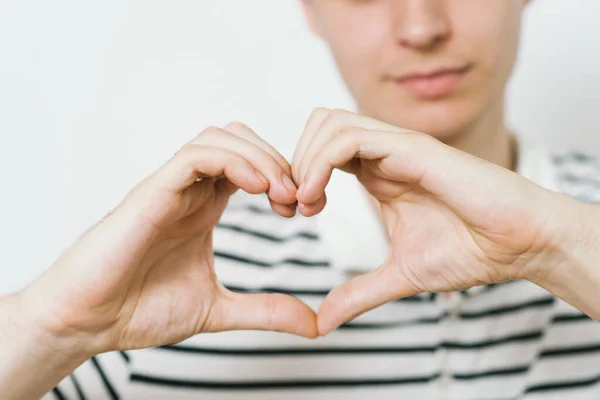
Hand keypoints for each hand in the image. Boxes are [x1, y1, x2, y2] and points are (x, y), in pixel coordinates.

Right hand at [18, 122, 316, 357]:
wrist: (87, 323)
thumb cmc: (140, 310)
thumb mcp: (219, 309)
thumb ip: (266, 311)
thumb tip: (314, 324)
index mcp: (204, 207)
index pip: (252, 165)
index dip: (285, 177)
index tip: (305, 210)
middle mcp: (189, 190)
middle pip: (241, 139)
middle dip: (279, 160)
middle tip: (298, 199)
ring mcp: (169, 188)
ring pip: (220, 137)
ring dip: (261, 157)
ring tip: (281, 193)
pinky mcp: (151, 193)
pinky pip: (195, 156)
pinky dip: (233, 161)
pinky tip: (257, 187)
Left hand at [293, 108, 577, 334]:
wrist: (520, 244)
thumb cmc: (471, 251)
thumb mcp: (399, 276)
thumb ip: (358, 293)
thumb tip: (322, 322)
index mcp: (378, 173)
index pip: (321, 150)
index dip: (298, 176)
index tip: (294, 213)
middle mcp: (384, 153)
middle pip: (319, 126)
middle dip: (294, 161)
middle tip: (293, 206)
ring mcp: (397, 146)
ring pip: (329, 122)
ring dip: (304, 159)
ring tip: (306, 202)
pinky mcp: (412, 148)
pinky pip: (350, 137)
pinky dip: (321, 161)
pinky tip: (318, 197)